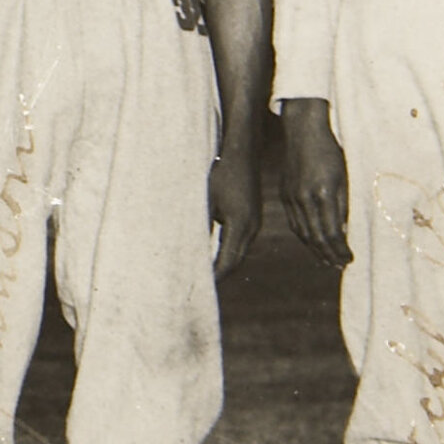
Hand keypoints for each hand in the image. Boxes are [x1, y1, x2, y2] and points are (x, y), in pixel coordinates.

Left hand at [208, 138, 262, 279]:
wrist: (241, 153)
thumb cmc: (220, 173)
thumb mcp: (205, 199)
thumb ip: (201, 225)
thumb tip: (188, 249)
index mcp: (240, 226)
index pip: (227, 262)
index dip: (214, 277)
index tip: (200, 289)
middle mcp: (252, 228)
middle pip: (235, 261)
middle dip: (219, 275)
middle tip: (200, 290)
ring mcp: (255, 223)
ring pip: (239, 252)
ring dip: (225, 264)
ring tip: (206, 276)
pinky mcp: (252, 217)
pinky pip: (241, 241)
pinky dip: (229, 252)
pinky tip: (215, 255)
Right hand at [279, 100, 352, 268]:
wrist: (303, 131)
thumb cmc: (330, 152)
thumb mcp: (344, 178)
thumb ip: (343, 206)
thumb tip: (344, 232)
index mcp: (322, 194)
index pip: (331, 233)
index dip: (340, 250)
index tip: (350, 258)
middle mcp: (304, 199)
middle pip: (315, 237)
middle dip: (329, 254)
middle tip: (340, 264)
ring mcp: (291, 197)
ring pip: (302, 232)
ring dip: (316, 249)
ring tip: (327, 260)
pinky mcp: (285, 194)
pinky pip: (294, 222)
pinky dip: (304, 236)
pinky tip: (312, 241)